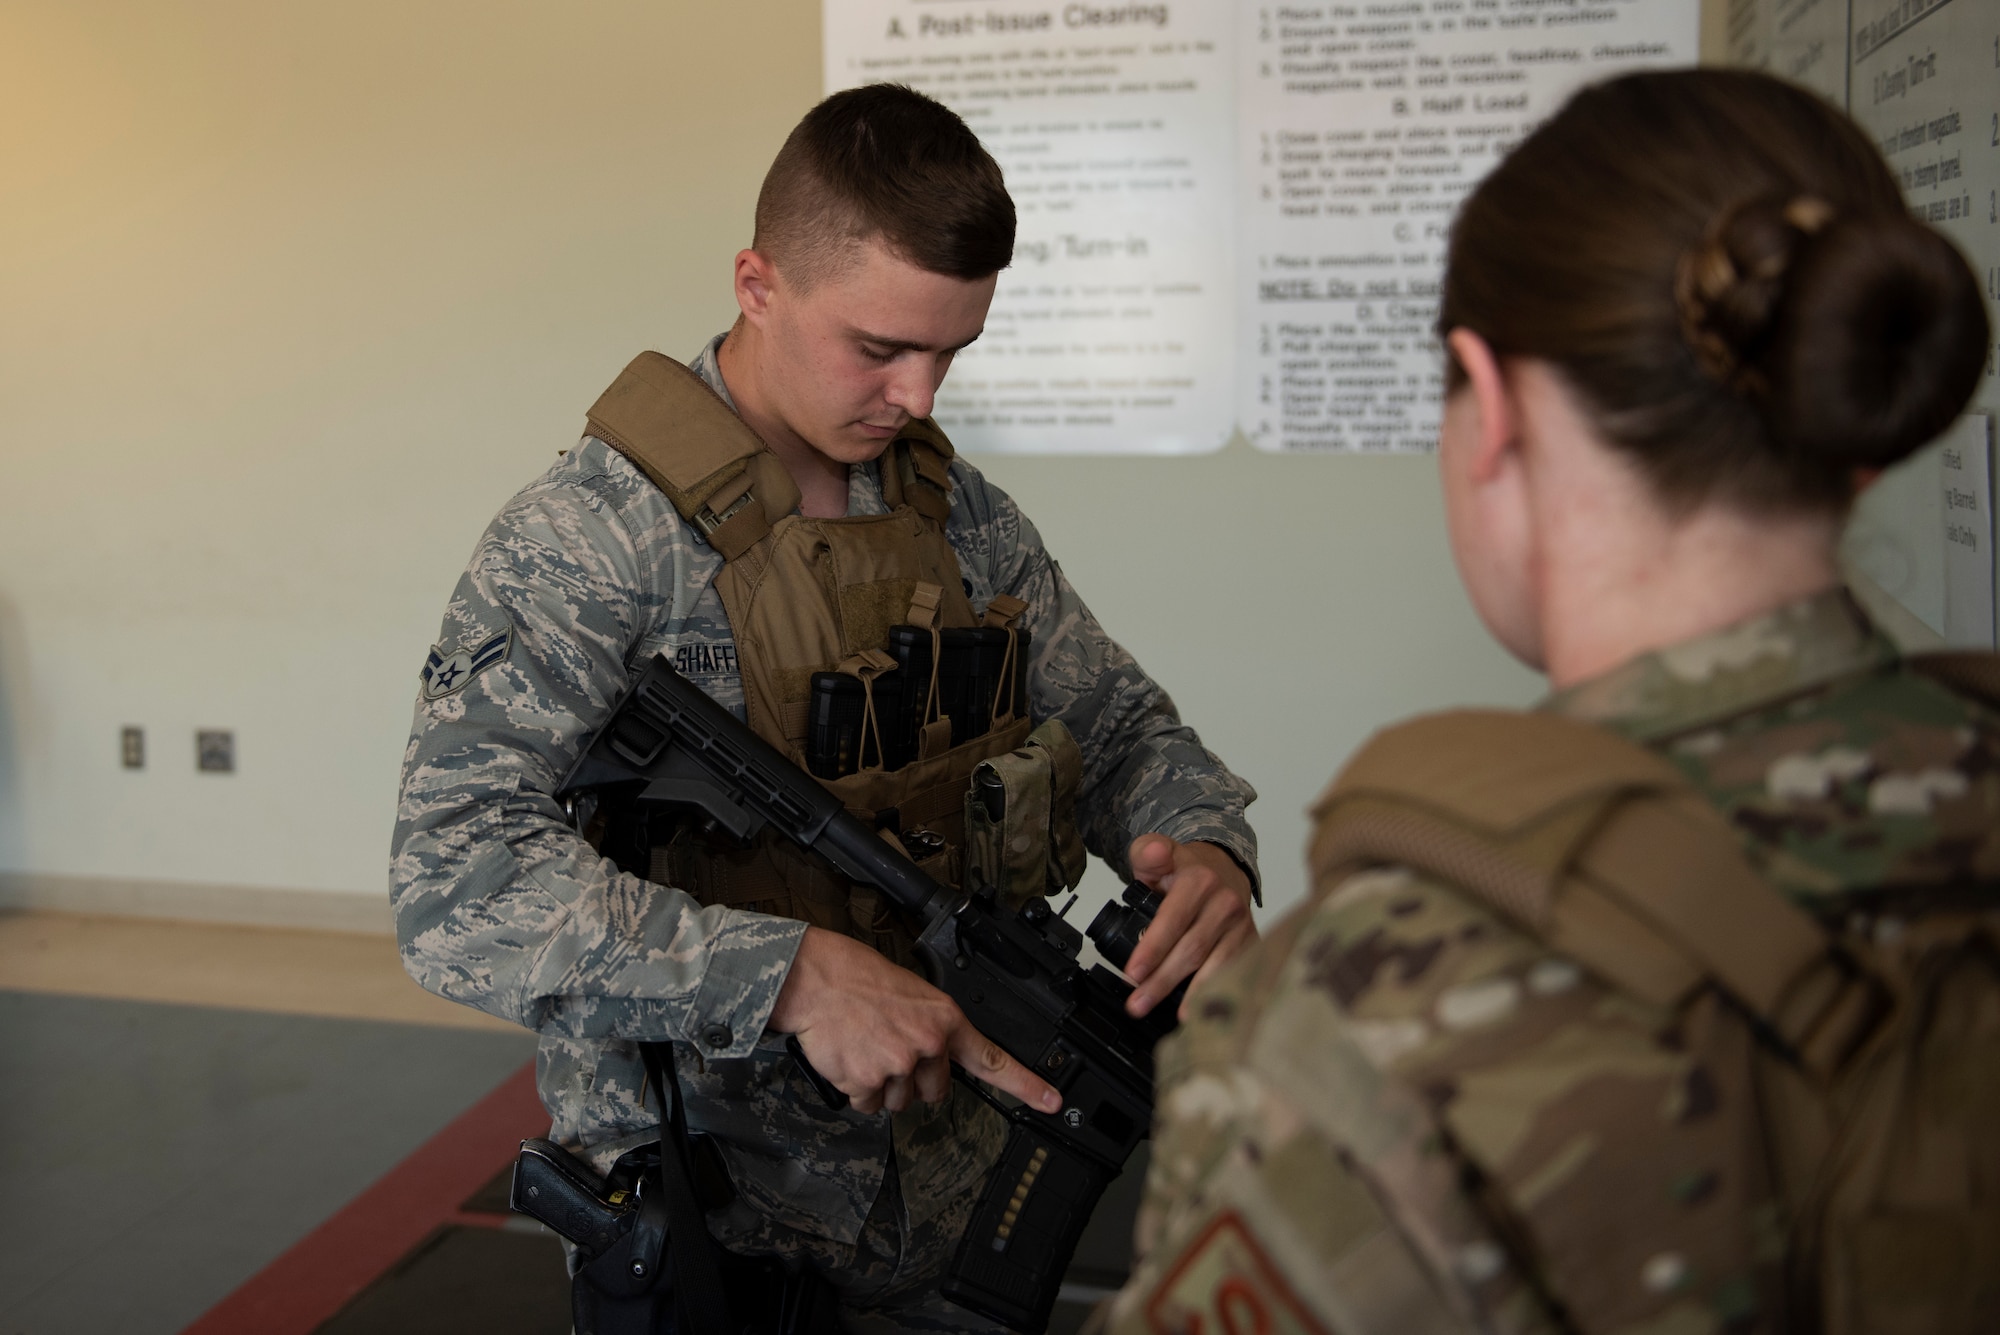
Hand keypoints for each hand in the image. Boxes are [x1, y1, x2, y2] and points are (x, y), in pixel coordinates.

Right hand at [768, 927, 1063, 1116]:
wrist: (816, 979)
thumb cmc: (858, 979)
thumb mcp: (913, 995)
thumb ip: (933, 1028)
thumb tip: (937, 1058)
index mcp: (944, 1020)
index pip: (993, 1059)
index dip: (1027, 1085)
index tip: (1052, 1101)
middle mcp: (927, 1045)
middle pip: (934, 1092)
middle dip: (914, 1080)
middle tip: (890, 1049)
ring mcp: (897, 1066)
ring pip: (898, 1101)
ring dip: (881, 1084)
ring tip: (864, 1046)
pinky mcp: (866, 1082)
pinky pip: (868, 1104)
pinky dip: (856, 1089)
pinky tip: (849, 1058)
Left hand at [1121, 835, 1257, 1018]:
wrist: (1223, 869)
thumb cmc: (1184, 872)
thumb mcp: (1156, 854)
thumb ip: (1147, 853)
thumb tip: (1153, 853)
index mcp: (1199, 881)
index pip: (1172, 920)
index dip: (1152, 949)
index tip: (1133, 973)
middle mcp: (1225, 903)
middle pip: (1192, 950)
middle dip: (1162, 981)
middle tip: (1138, 1004)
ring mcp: (1241, 926)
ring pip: (1215, 966)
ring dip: (1191, 996)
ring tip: (1171, 1016)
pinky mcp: (1251, 943)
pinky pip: (1233, 972)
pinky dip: (1217, 993)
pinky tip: (1203, 1012)